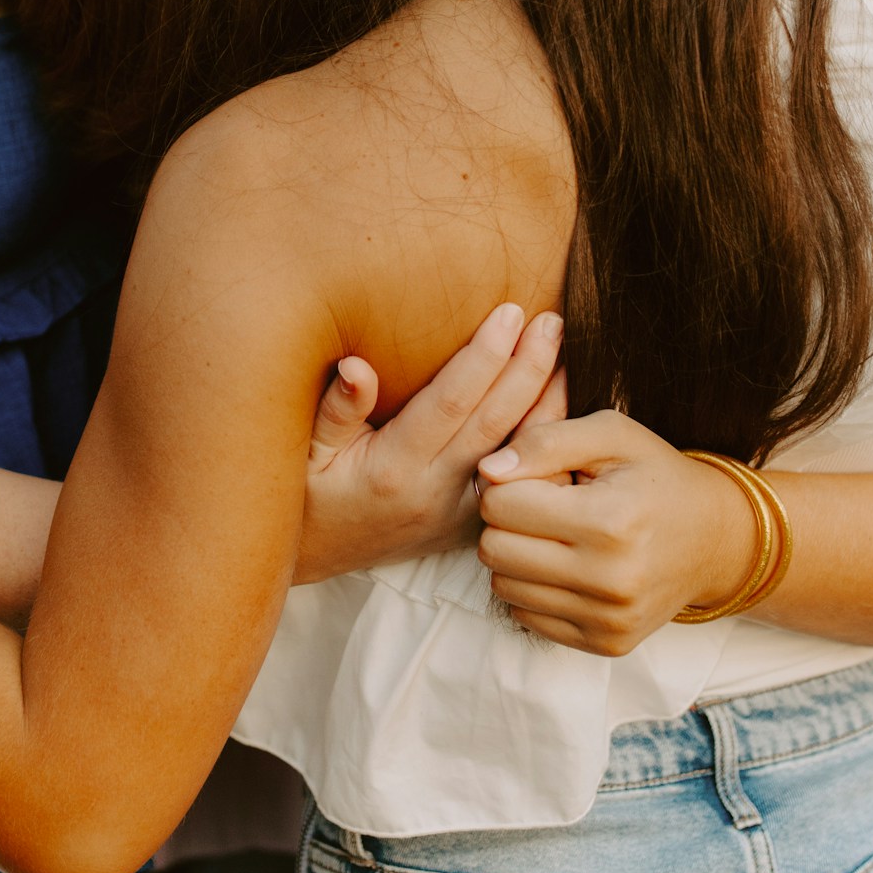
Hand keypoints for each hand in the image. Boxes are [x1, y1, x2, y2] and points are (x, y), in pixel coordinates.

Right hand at [294, 302, 564, 584]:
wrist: (312, 560)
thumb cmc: (305, 495)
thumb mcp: (304, 452)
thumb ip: (336, 409)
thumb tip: (357, 365)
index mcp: (393, 468)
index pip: (450, 403)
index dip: (484, 357)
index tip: (509, 312)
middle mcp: (433, 492)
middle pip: (494, 423)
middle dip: (528, 368)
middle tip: (551, 320)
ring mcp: (457, 512)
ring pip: (516, 454)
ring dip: (547, 403)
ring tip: (568, 354)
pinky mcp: (468, 522)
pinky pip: (515, 477)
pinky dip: (541, 441)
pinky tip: (559, 406)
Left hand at [477, 410, 759, 655]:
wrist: (717, 539)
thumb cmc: (657, 478)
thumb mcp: (612, 435)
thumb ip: (546, 441)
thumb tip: (488, 472)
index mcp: (610, 522)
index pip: (500, 505)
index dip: (510, 483)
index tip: (543, 479)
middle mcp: (610, 579)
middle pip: (494, 550)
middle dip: (508, 522)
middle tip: (548, 508)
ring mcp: (609, 619)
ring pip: (504, 587)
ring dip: (519, 557)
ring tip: (562, 537)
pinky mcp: (606, 643)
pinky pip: (526, 617)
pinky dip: (536, 589)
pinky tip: (570, 567)